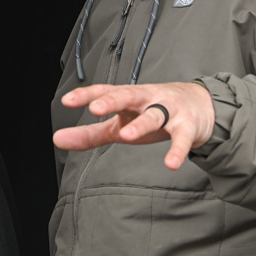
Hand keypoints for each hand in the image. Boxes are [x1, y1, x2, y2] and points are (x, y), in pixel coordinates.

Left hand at [53, 82, 215, 169]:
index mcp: (127, 97)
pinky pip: (182, 138)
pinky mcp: (187, 125)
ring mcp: (168, 109)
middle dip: (112, 100)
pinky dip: (178, 150)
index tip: (67, 100)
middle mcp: (146, 98)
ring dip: (140, 124)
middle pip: (127, 95)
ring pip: (153, 115)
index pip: (104, 91)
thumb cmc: (152, 112)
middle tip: (95, 108)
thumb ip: (89, 134)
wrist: (199, 105)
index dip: (86, 95)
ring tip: (126, 136)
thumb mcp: (119, 123)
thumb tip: (56, 139)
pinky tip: (171, 163)